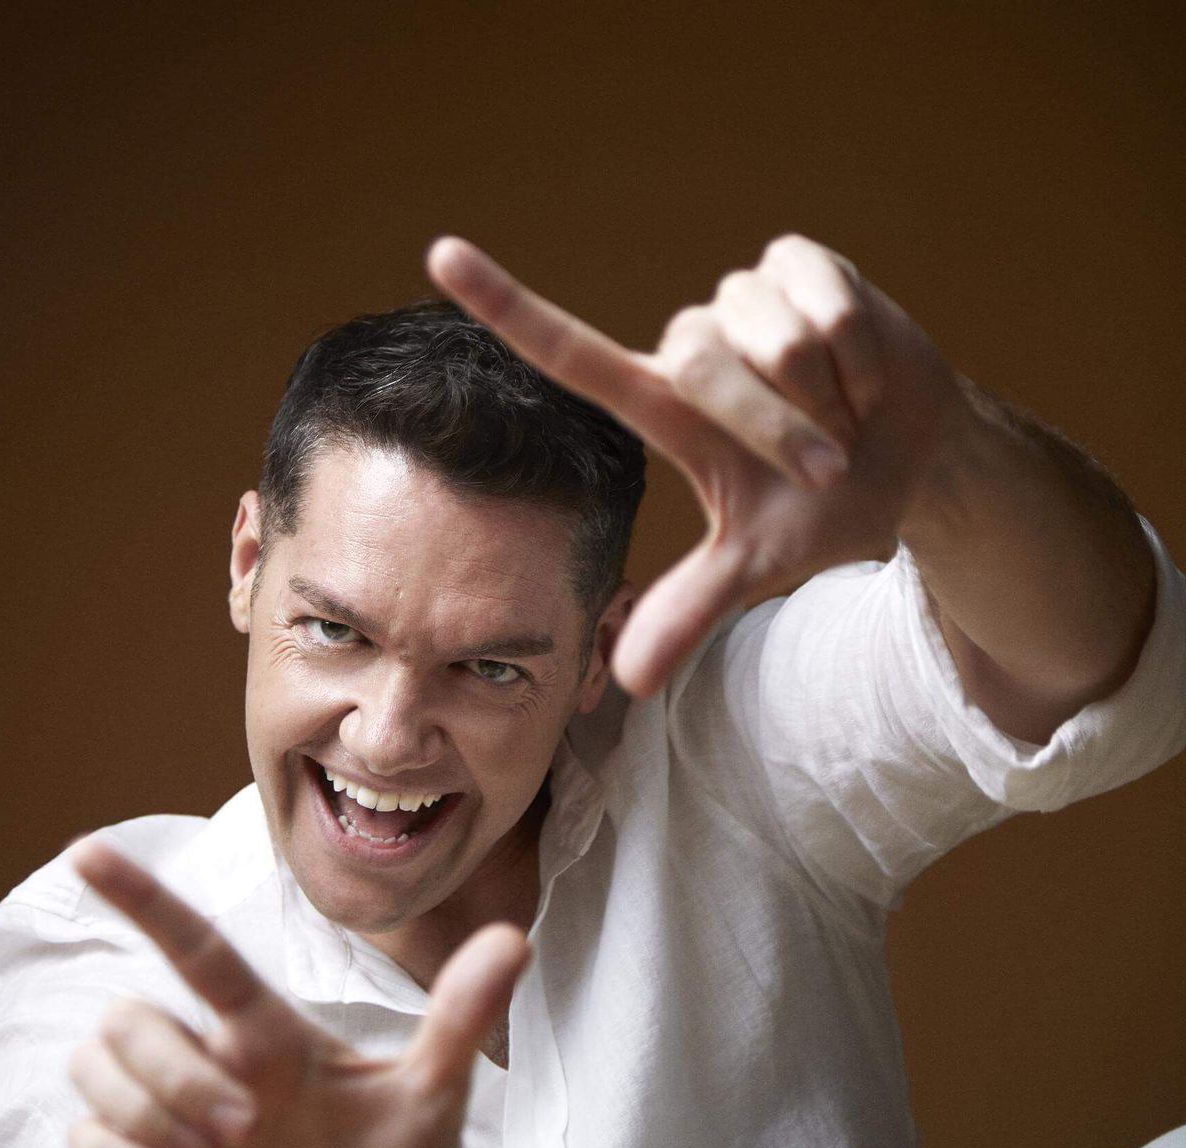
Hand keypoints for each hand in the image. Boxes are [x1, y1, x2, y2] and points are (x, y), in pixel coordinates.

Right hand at [66, 841, 529, 1147]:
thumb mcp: (430, 1103)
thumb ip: (456, 1022)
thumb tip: (512, 938)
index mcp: (266, 1033)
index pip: (198, 950)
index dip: (144, 898)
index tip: (88, 851)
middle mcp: (207, 1059)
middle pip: (133, 1016)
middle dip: (172, 1070)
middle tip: (243, 1130)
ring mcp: (167, 1112)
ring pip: (96, 1063)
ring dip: (143, 1107)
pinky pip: (82, 1134)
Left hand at [427, 233, 981, 695]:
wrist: (918, 461)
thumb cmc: (826, 505)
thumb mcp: (756, 565)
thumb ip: (691, 610)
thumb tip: (627, 683)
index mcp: (659, 404)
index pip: (567, 349)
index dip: (504, 302)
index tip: (438, 256)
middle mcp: (687, 344)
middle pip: (699, 367)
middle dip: (776, 430)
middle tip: (823, 463)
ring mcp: (741, 297)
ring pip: (770, 340)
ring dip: (826, 396)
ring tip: (844, 411)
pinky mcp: (798, 263)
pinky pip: (823, 305)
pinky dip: (860, 358)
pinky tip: (867, 371)